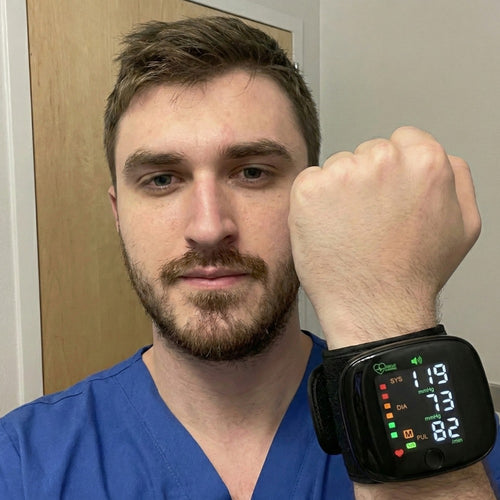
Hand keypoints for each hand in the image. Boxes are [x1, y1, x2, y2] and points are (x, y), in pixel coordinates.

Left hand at [289, 127, 480, 346]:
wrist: (374, 306)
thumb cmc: (414, 273)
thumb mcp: (463, 224)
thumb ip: (456, 179)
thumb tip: (441, 159)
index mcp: (425, 161)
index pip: (403, 140)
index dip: (395, 170)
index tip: (387, 194)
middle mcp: (384, 160)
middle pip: (368, 152)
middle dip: (367, 180)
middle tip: (369, 219)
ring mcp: (343, 174)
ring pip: (338, 167)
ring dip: (339, 191)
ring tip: (350, 229)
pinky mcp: (309, 190)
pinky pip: (310, 182)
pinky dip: (314, 203)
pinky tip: (329, 229)